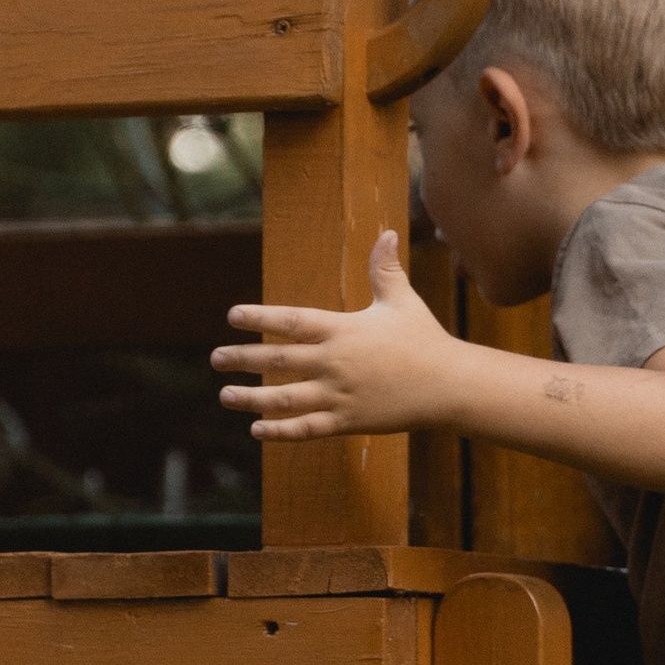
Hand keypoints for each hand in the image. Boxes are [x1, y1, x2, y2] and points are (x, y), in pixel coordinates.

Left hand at [212, 229, 465, 441]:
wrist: (449, 385)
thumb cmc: (424, 339)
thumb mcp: (402, 301)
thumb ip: (384, 269)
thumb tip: (386, 232)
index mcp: (343, 330)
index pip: (292, 321)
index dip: (260, 318)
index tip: (232, 316)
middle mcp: (335, 362)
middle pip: (279, 360)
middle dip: (243, 358)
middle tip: (215, 358)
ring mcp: (340, 394)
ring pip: (285, 399)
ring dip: (251, 398)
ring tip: (225, 395)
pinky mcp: (348, 421)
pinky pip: (307, 429)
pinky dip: (280, 431)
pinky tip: (257, 430)